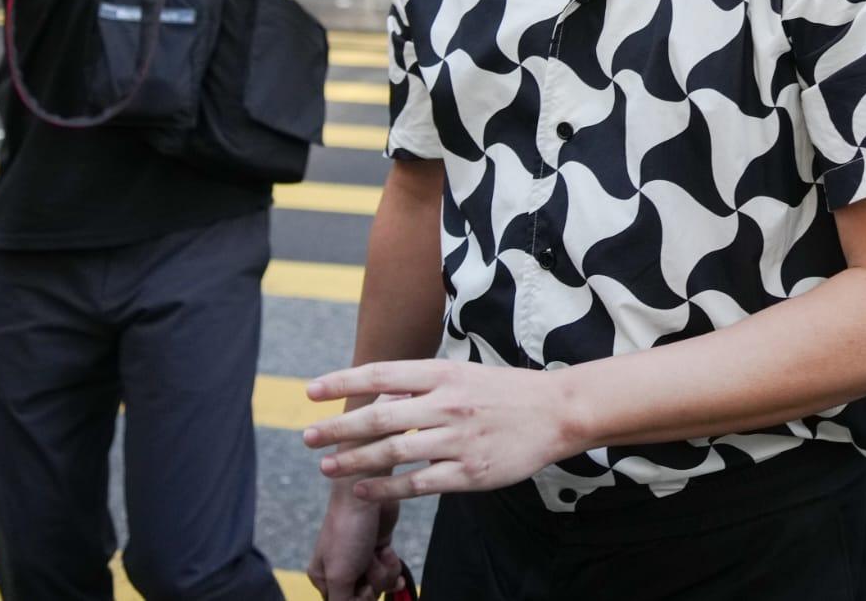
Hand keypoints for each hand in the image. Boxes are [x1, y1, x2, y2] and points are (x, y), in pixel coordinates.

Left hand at [305, 360, 580, 500]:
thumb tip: (380, 394)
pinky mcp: (469, 472)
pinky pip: (417, 483)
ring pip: (393, 452)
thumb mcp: (465, 374)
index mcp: (444, 374)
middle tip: (309, 437)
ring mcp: (458, 440)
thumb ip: (425, 383)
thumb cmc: (507, 392)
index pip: (381, 375)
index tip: (311, 392)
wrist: (557, 413)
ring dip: (354, 462)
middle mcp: (447, 404)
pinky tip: (363, 491)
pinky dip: (386, 488)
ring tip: (327, 468)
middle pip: (380, 417)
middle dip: (338, 428)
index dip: (342, 382)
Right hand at [306, 484, 400, 600]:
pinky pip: (391, 570)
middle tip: (367, 562)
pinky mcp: (379, 549)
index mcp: (324, 578)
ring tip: (378, 553)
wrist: (367, 494)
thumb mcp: (339, 575)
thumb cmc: (348, 531)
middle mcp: (341, 570)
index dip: (358, 599)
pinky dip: (392, 563)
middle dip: (373, 582)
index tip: (360, 585)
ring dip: (384, 571)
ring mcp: (361, 560)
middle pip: (365, 597)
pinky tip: (387, 551)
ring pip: (380, 585)